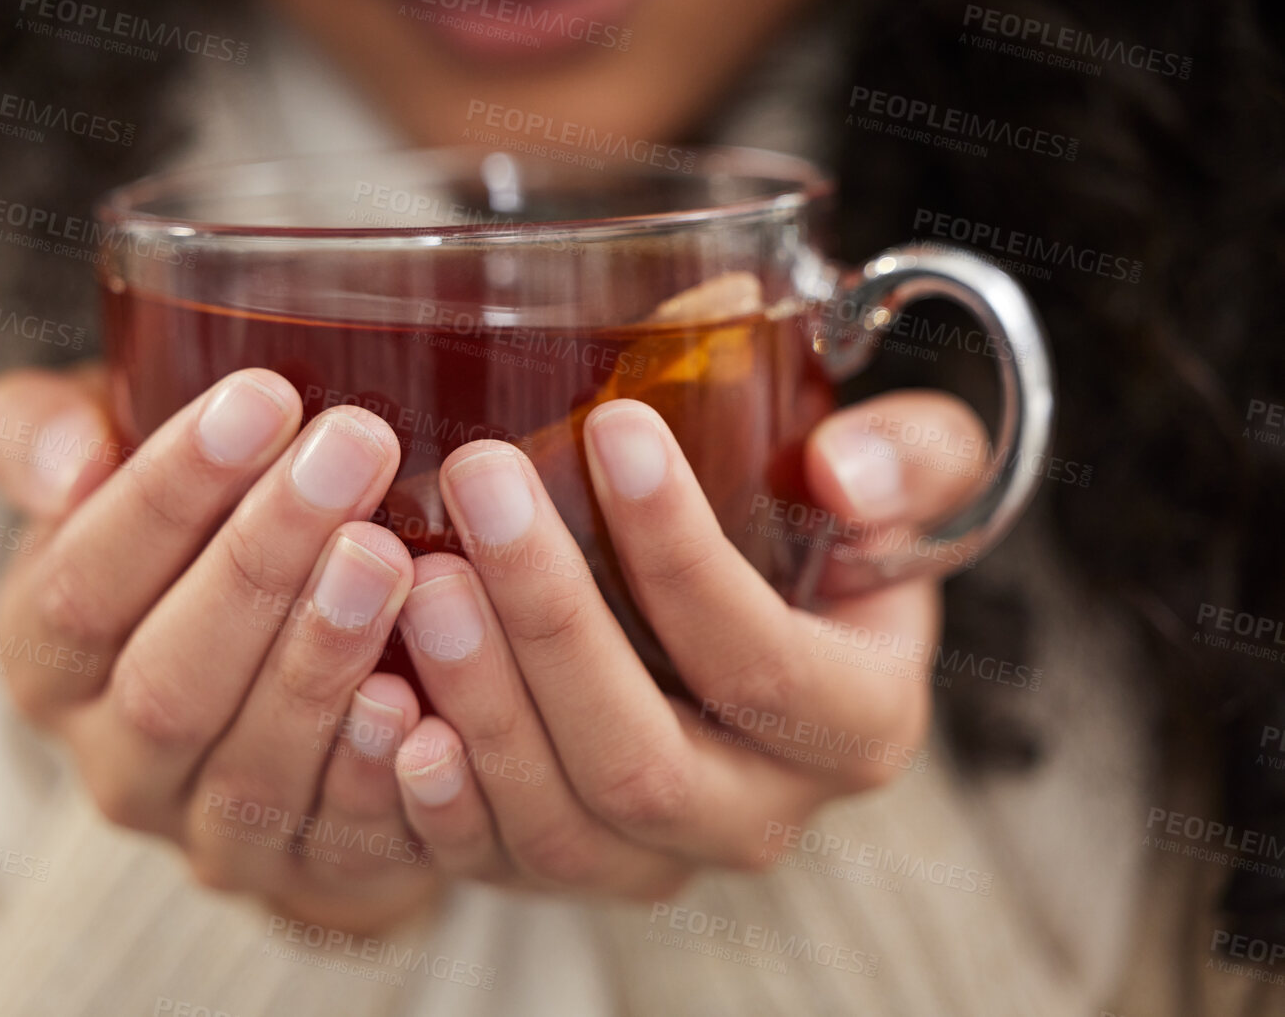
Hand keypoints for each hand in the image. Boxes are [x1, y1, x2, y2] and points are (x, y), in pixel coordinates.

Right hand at [0, 365, 439, 933]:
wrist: (272, 670)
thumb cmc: (190, 531)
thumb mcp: (104, 459)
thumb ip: (42, 432)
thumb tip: (71, 458)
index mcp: (45, 653)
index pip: (82, 581)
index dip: (168, 492)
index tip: (263, 397)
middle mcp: (112, 759)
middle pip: (170, 678)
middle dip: (263, 558)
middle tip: (355, 447)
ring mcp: (204, 832)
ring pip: (252, 765)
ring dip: (320, 659)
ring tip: (391, 552)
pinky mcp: (300, 877)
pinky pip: (335, 841)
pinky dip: (373, 777)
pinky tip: (419, 700)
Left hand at [384, 392, 985, 896]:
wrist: (748, 615)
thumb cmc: (821, 532)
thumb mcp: (904, 479)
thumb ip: (913, 459)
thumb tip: (846, 473)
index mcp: (854, 723)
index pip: (763, 661)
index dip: (686, 553)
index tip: (613, 428)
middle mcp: (760, 813)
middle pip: (643, 759)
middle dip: (551, 620)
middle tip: (482, 484)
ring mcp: (656, 857)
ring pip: (560, 821)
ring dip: (482, 702)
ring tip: (420, 577)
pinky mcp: (563, 867)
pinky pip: (492, 862)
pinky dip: (431, 798)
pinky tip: (384, 705)